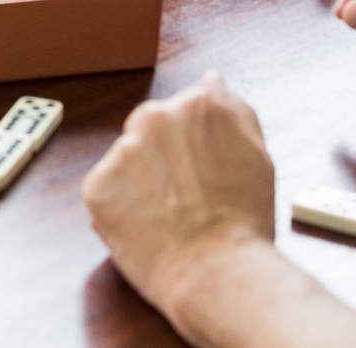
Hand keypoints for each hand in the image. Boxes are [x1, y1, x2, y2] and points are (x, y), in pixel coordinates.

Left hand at [81, 73, 279, 317]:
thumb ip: (232, 109)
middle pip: (150, 129)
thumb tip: (212, 80)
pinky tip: (149, 227)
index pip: (184, 111)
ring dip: (141, 182)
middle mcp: (155, 117)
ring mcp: (122, 151)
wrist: (220, 274)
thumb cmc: (245, 222)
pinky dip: (122, 207)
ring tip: (170, 217)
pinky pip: (107, 190)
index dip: (194, 145)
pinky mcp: (98, 185)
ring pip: (127, 160)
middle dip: (162, 158)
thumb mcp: (258, 153)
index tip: (201, 171)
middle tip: (187, 197)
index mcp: (197, 104)